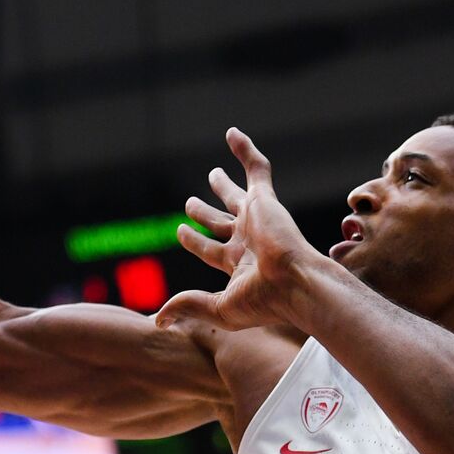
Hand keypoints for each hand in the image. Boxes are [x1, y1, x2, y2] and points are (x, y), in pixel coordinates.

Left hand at [156, 128, 317, 331]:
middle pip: (221, 222)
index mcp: (239, 264)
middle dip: (205, 213)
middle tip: (190, 204)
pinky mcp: (266, 201)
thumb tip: (157, 319)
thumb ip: (188, 305)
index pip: (211, 249)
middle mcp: (248, 240)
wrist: (296, 284)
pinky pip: (257, 168)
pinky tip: (231, 133)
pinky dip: (246, 150)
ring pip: (237, 195)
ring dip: (223, 184)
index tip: (180, 231)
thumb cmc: (264, 301)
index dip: (194, 241)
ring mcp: (258, 219)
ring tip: (212, 173)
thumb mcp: (219, 308)